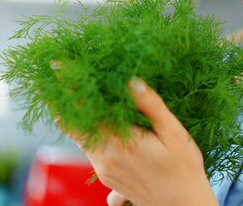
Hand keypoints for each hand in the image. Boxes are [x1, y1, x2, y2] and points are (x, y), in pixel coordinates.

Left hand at [73, 78, 216, 205]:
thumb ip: (151, 106)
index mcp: (120, 144)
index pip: (84, 110)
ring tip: (74, 89)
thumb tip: (131, 81)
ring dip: (74, 113)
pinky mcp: (106, 176)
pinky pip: (88, 147)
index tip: (59, 65)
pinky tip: (96, 117)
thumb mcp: (174, 133)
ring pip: (78, 136)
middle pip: (71, 124)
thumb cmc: (183, 168)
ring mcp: (103, 169)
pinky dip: (86, 128)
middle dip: (62, 98)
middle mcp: (104, 158)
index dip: (70, 87)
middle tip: (60, 73)